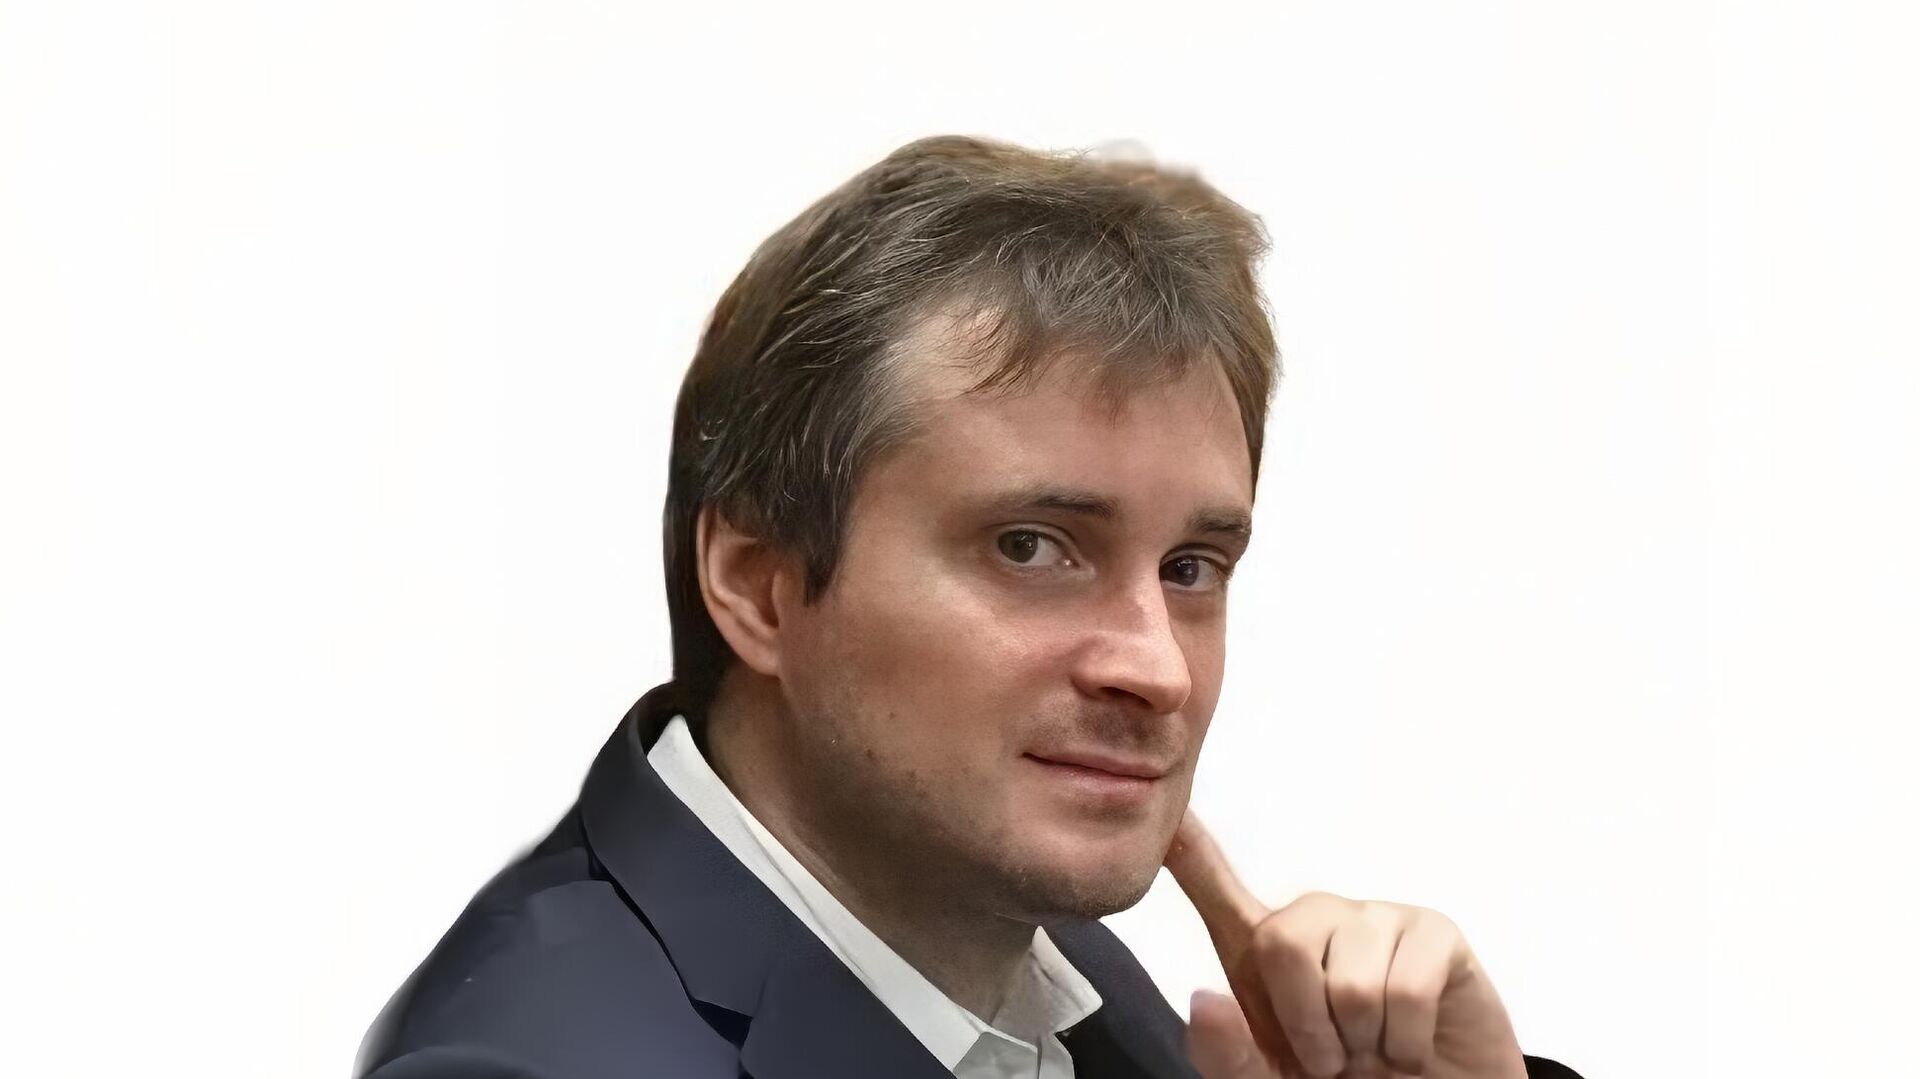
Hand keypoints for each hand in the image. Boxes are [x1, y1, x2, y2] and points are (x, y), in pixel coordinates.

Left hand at [1163, 809, 1527, 1078]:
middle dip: (1309, 1025)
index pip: (1217, 889)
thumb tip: (1205, 1001)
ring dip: (1364, 1043)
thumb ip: (1229, 1055)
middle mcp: (1318, 922)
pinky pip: (1408, 989)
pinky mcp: (1434, 934)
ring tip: (1375, 1049)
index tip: (1167, 815)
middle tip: (1335, 1058)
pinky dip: (1406, 1043)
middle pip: (1282, 942)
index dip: (1191, 852)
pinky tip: (1410, 1047)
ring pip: (1351, 982)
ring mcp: (1377, 920)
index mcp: (1266, 954)